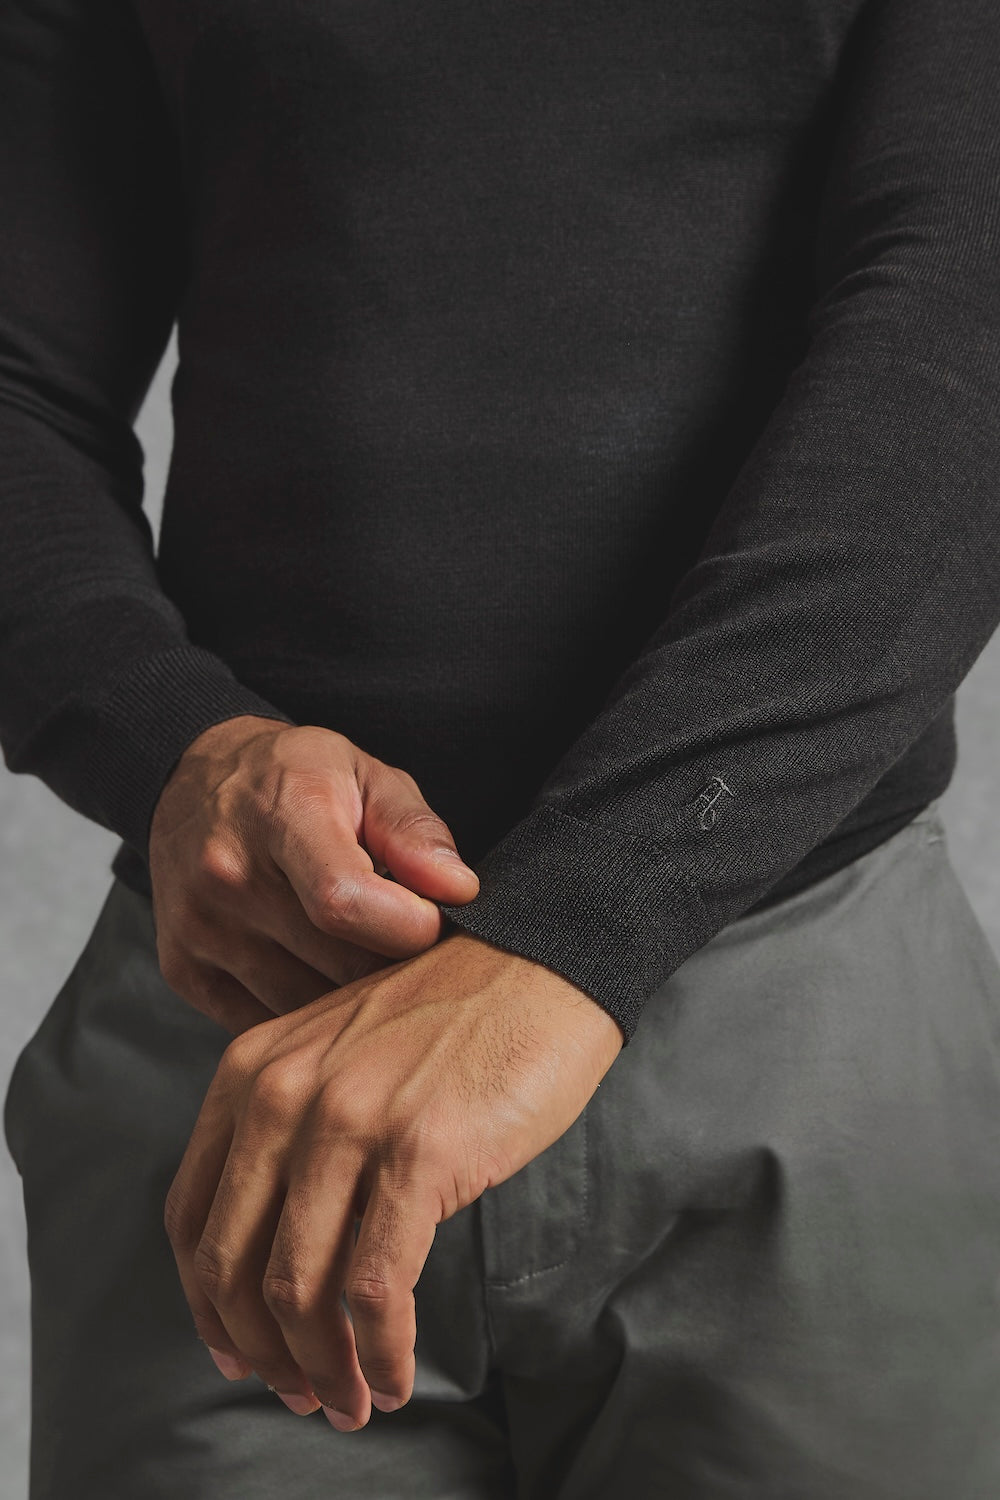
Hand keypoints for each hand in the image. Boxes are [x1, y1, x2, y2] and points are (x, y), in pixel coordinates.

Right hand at [148, 715, 480, 1034]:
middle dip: (391, 963)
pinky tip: (318, 972)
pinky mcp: (184, 971)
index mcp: (282, 815)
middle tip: (406, 940)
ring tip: (363, 953)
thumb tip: (459, 891)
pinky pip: (265, 1025)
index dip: (407, 927)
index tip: (432, 921)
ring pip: (306, 1009)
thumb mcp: (364, 774)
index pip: (344, 901)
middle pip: (338, 964)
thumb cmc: (294, 778)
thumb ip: (414, 830)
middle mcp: (228, 875)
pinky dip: (304, 1015)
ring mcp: (200, 929)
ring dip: (350, 995)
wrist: (188, 783)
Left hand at [163, 929, 622, 1427]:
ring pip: (300, 1289)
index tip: (240, 1354)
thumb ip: (294, 1130)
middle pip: (235, 1267)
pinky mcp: (419, 1150)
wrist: (544, 961)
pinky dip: (378, 1352)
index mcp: (252, 1070)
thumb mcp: (339, 1055)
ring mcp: (349, 1120)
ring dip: (322, 1370)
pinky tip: (394, 1375)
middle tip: (305, 1397)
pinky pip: (375, 1287)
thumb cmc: (455, 1019)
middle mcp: (283, 1094)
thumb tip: (280, 1259)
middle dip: (264, 1353)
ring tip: (355, 1401)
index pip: (194, 1218)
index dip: (209, 1306)